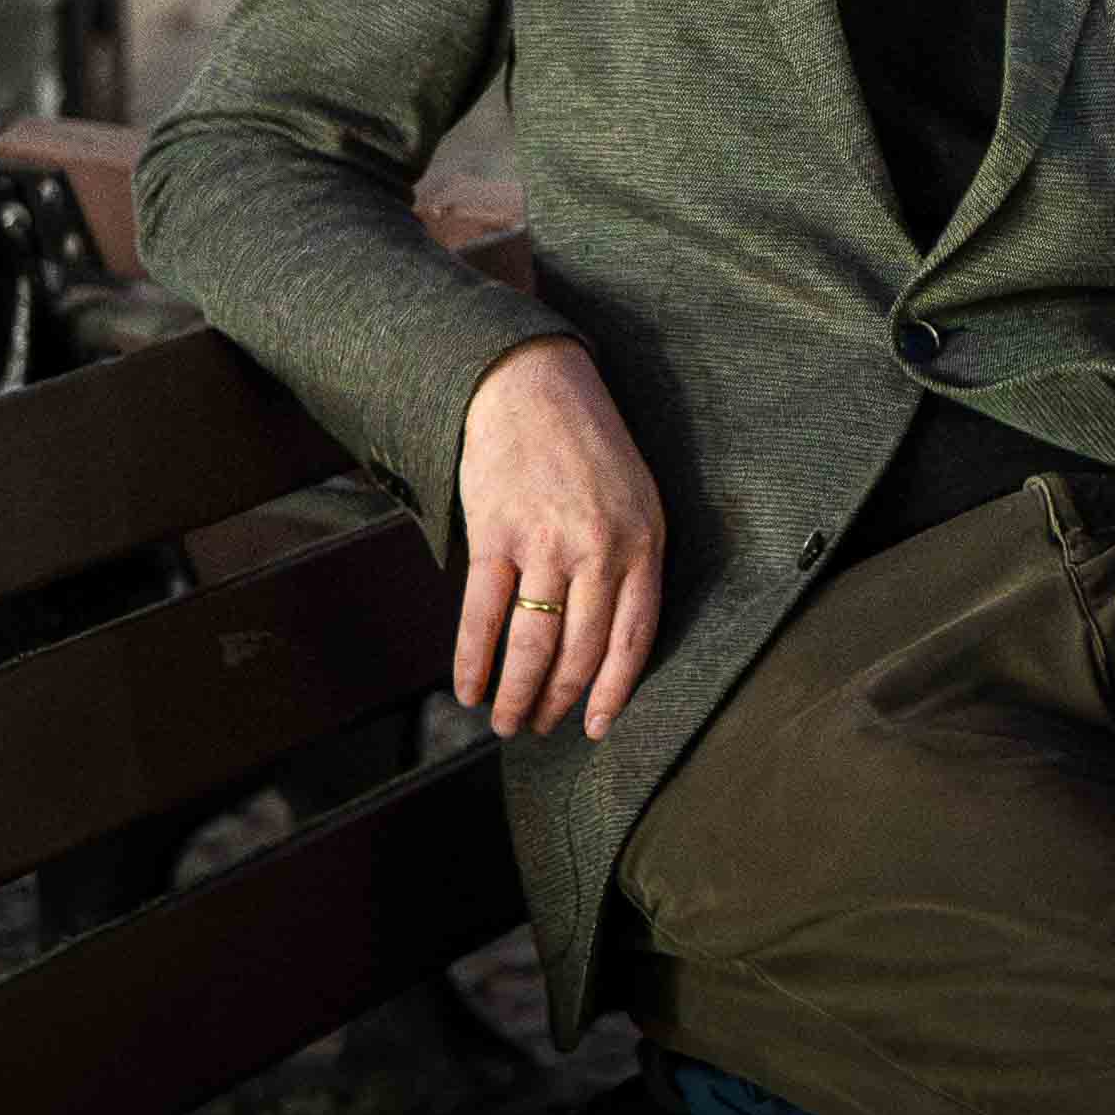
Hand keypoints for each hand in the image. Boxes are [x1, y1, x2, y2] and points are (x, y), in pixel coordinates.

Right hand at [452, 335, 667, 740]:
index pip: (635, 638)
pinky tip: (470, 688)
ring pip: (533, 643)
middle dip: (559, 701)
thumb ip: (628, 563)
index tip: (598, 728)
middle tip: (539, 728)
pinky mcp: (496, 534)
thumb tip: (607, 635)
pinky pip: (484, 614)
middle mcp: (601, 549)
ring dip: (517, 693)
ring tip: (506, 721)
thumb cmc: (587, 446)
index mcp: (644, 544)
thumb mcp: (636, 500)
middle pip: (581, 650)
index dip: (614, 691)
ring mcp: (547, 543)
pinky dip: (474, 660)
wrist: (531, 386)